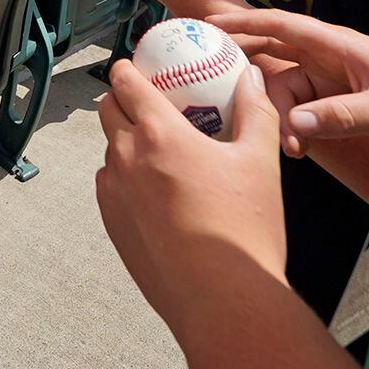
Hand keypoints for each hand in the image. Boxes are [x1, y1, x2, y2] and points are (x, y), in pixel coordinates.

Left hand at [95, 60, 284, 334]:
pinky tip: (161, 192)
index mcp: (159, 135)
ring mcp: (114, 195)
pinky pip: (111, 187)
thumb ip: (255, 110)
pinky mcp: (113, 226)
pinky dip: (128, 179)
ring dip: (128, 142)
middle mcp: (126, 160)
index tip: (140, 66)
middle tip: (156, 105)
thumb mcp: (260, 160)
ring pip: (110, 151)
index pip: (126, 82)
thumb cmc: (244, 231)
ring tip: (165, 153)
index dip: (130, 68)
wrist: (225, 301)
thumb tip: (253, 79)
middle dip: (125, 100)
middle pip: (108, 111)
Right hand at [208, 9, 368, 156]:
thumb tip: (293, 123)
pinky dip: (294, 130)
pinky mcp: (338, 106)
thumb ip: (340, 116)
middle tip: (223, 98)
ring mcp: (333, 83)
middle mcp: (330, 60)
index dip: (245, 23)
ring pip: (287, 94)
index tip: (210, 26)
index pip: (283, 26)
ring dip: (281, 119)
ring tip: (290, 149)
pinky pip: (302, 114)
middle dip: (250, 78)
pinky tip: (296, 151)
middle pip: (275, 60)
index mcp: (339, 45)